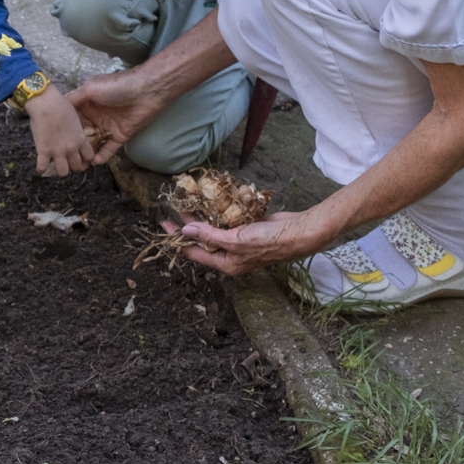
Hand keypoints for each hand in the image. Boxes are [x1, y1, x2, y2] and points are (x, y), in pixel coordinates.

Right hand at [26, 84, 94, 176]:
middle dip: (73, 165)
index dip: (85, 158)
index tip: (80, 156)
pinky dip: (41, 168)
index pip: (89, 156)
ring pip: (63, 172)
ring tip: (55, 163)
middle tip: (67, 160)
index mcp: (81, 139)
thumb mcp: (76, 115)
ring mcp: (58, 151)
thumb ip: (77, 128)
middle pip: (77, 166)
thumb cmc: (61, 104)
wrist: (46, 102)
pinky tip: (41, 165)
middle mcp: (71, 148)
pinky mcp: (44, 151)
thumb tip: (74, 131)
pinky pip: (42, 167)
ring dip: (60, 169)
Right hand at [67, 68, 169, 165]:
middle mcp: (96, 115)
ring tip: (79, 165)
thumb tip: (60, 105)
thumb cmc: (117, 86)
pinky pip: (109, 148)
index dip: (64, 128)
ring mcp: (108, 126)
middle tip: (66, 156)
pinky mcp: (120, 135)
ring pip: (94, 143)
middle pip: (82, 133)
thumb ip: (74, 98)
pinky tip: (95, 162)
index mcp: (88, 103)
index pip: (73, 119)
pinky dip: (102, 155)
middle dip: (74, 145)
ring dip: (87, 153)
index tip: (54, 139)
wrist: (146, 91)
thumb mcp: (90, 88)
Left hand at [168, 210, 334, 276]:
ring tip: (192, 202)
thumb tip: (186, 230)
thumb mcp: (235, 241)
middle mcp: (230, 255)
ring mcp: (239, 242)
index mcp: (225, 263)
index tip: (165, 224)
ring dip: (205, 216)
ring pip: (216, 228)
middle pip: (203, 239)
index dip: (178, 238)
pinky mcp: (248, 229)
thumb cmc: (268, 242)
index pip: (194, 251)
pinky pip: (229, 221)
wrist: (298, 233)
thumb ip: (209, 235)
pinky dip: (221, 212)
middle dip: (190, 225)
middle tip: (179, 207)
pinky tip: (214, 201)